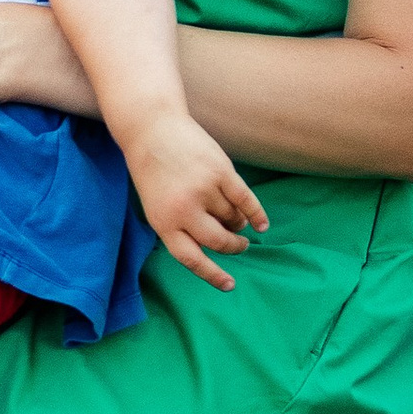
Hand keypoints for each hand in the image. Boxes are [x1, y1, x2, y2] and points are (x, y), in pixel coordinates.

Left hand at [126, 111, 268, 289]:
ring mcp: (205, 190)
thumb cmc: (153, 170)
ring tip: (232, 217)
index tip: (229, 284)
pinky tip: (261, 223)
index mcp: (164, 223)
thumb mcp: (155, 206)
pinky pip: (246, 201)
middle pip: (219, 241)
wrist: (151, 129)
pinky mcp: (222, 172)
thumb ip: (179, 227)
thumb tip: (215, 246)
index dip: (212, 275)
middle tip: (239, 245)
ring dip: (237, 222)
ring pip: (233, 218)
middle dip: (233, 247)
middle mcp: (185, 210)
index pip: (192, 259)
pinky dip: (256, 214)